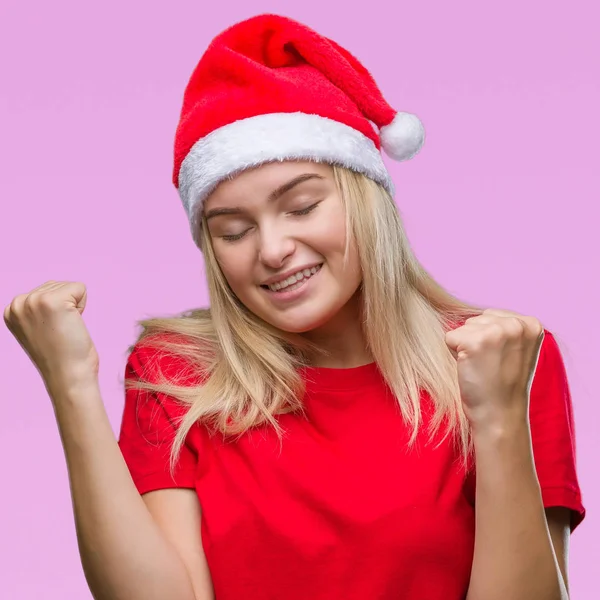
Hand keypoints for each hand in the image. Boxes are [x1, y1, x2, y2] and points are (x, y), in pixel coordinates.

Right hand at [4, 281, 98, 397]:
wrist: (68, 377)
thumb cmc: (61, 356)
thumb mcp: (37, 329)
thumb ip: (37, 311)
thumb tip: (47, 293)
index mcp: (11, 310)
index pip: (45, 290)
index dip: (57, 311)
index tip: (51, 332)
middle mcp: (18, 303)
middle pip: (57, 285)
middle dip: (66, 308)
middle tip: (61, 333)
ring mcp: (33, 301)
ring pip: (69, 286)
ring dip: (74, 308)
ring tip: (65, 331)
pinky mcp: (52, 301)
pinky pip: (80, 288)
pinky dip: (82, 305)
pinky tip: (72, 325)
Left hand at [445, 308, 544, 429]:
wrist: (499, 415)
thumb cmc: (502, 384)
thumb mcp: (515, 349)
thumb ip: (504, 328)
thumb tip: (473, 312)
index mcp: (531, 324)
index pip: (491, 316)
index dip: (489, 339)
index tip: (501, 360)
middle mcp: (516, 324)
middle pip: (476, 319)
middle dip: (476, 341)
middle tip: (490, 366)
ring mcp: (496, 331)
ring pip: (463, 327)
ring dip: (465, 347)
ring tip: (482, 368)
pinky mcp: (475, 341)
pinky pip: (450, 337)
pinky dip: (454, 353)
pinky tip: (471, 369)